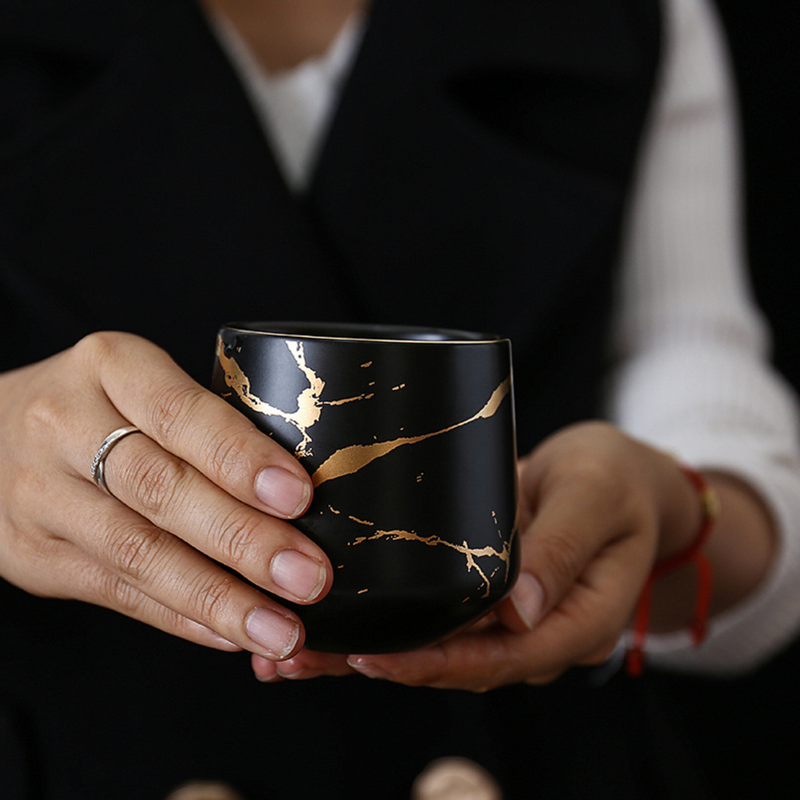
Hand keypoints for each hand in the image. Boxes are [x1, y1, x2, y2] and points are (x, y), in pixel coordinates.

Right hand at [0, 332, 332, 659]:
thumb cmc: (100, 405)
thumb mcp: (142, 383)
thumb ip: (205, 425)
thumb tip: (300, 495)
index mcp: (110, 366)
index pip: (179, 413)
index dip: (240, 458)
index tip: (298, 496)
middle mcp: (64, 424)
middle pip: (160, 489)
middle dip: (243, 539)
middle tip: (307, 575)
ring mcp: (40, 495)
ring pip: (138, 553)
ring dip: (218, 598)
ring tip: (280, 628)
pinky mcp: (32, 555)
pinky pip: (116, 592)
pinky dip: (181, 616)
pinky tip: (230, 633)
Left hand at [251, 421, 702, 687]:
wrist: (615, 480)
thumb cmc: (615, 483)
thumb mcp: (597, 500)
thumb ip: (564, 549)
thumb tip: (520, 610)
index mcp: (572, 623)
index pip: (501, 659)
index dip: (437, 663)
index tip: (373, 657)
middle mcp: (530, 632)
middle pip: (451, 662)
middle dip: (376, 664)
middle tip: (300, 656)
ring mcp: (502, 617)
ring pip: (430, 646)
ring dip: (362, 651)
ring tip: (289, 651)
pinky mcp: (477, 592)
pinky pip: (428, 614)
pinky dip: (378, 620)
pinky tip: (327, 622)